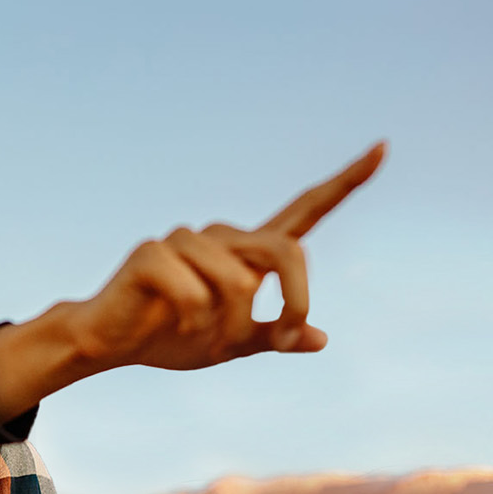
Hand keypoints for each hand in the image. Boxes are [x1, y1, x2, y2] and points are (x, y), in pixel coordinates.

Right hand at [67, 142, 385, 369]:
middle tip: (276, 339)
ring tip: (200, 335)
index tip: (384, 148)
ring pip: (239, 284)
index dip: (346, 182)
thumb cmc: (167, 337)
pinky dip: (192, 322)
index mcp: (246, 253)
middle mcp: (223, 237)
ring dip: (227, 325)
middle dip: (295, 302)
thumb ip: (270, 337)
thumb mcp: (228, 344)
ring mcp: (186, 240)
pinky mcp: (153, 252)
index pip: (304, 211)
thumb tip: (319, 338)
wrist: (108, 343)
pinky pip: (196, 293)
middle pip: (286, 252)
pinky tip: (170, 324)